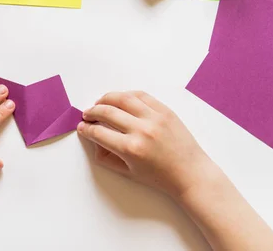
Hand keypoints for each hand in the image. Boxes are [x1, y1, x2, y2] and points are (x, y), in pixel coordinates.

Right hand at [77, 91, 214, 198]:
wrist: (190, 173)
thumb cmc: (160, 177)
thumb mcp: (128, 173)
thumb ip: (106, 157)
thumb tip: (94, 140)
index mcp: (130, 149)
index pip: (99, 133)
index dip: (86, 129)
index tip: (81, 127)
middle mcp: (141, 130)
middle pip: (107, 112)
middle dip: (92, 112)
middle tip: (87, 114)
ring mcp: (154, 118)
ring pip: (123, 98)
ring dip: (106, 98)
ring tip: (99, 103)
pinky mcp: (165, 111)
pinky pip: (141, 95)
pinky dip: (127, 95)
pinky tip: (120, 100)